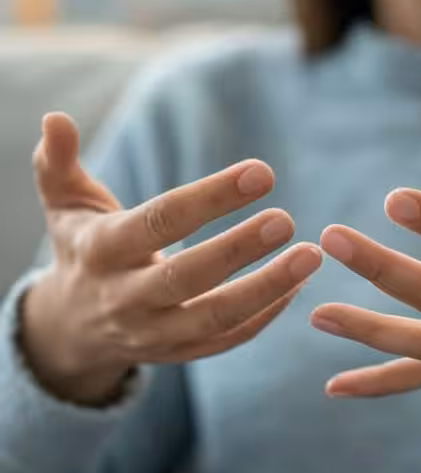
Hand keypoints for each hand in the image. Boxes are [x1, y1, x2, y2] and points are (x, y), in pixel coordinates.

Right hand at [22, 113, 322, 404]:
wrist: (73, 327)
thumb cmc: (82, 247)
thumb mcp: (63, 203)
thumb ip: (58, 162)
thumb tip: (56, 119)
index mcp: (100, 251)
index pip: (159, 221)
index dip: (210, 198)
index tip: (262, 172)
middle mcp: (125, 298)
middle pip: (188, 276)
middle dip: (240, 249)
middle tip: (287, 219)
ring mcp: (154, 333)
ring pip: (216, 317)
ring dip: (268, 289)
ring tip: (311, 255)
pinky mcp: (180, 353)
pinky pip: (229, 339)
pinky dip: (266, 314)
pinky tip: (299, 283)